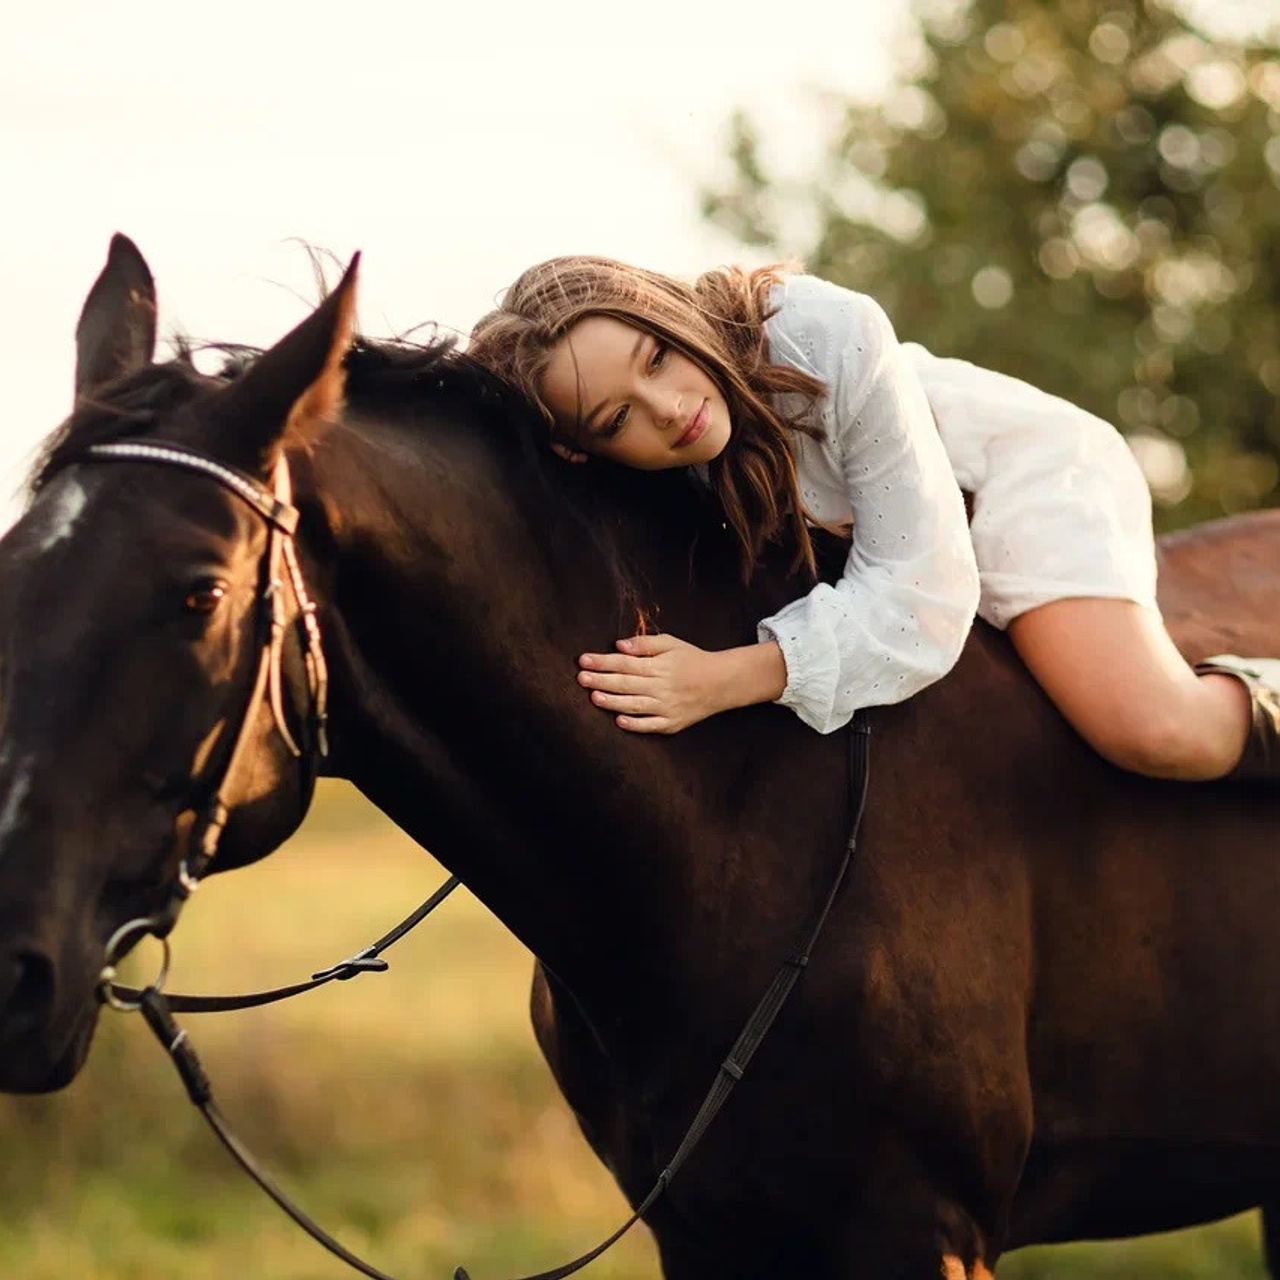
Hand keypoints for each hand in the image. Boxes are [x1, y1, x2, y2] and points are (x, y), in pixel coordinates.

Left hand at [576, 634, 786, 734]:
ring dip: (612, 701)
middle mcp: (662, 687)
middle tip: (581, 678)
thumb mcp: (671, 643)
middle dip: (601, 680)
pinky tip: (619, 721)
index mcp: (660, 666)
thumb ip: (645, 642)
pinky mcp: (672, 723)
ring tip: (593, 697)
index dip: (603, 661)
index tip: (583, 660)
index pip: (625, 662)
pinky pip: (650, 725)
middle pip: (626, 683)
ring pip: (634, 705)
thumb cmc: (692, 660)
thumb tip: (619, 646)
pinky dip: (635, 724)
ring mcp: (667, 707)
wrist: (721, 683)